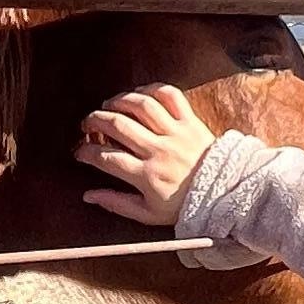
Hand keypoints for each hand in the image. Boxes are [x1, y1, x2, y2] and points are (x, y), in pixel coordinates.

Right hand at [79, 84, 220, 226]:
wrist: (224, 193)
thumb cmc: (183, 205)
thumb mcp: (148, 214)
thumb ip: (116, 204)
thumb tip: (88, 196)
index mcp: (148, 176)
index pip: (107, 159)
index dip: (87, 153)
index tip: (80, 152)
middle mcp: (160, 151)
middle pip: (119, 126)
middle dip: (95, 121)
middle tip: (87, 124)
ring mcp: (176, 133)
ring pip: (141, 106)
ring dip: (119, 101)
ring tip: (108, 105)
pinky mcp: (191, 121)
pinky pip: (170, 96)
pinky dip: (152, 89)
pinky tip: (138, 94)